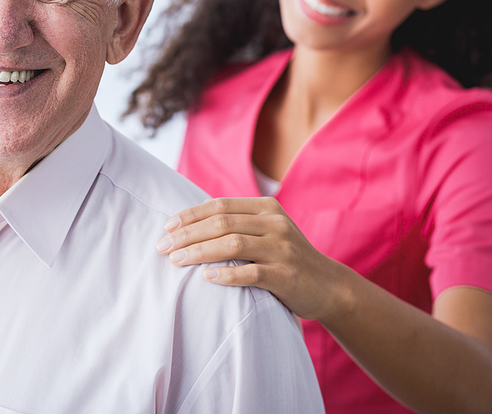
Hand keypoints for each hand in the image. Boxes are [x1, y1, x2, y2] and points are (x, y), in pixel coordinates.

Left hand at [156, 196, 344, 320]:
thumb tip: (196, 214)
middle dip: (187, 234)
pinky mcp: (286, 276)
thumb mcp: (268, 230)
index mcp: (267, 208)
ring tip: (176, 261)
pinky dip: (227, 275)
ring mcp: (282, 250)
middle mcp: (275, 224)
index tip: (166, 227)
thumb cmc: (286, 257)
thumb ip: (239, 221)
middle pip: (222, 223)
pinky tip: (207, 278)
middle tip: (163, 247)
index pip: (220, 205)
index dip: (190, 215)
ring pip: (232, 245)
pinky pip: (251, 273)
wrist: (328, 285)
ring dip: (199, 252)